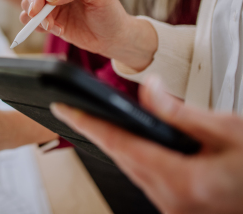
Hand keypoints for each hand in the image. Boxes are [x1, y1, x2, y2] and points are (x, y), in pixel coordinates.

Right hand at [20, 0, 156, 70]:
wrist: (113, 37)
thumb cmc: (110, 13)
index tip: (37, 10)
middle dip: (34, 8)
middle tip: (47, 23)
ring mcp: (52, 2)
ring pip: (28, 5)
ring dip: (36, 19)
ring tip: (56, 28)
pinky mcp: (49, 17)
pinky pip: (31, 20)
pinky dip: (37, 27)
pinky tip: (56, 30)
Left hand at [51, 76, 242, 213]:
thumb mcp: (229, 129)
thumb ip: (181, 112)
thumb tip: (150, 90)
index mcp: (184, 182)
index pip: (122, 145)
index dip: (88, 124)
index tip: (64, 108)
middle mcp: (174, 202)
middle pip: (123, 160)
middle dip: (97, 133)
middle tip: (73, 109)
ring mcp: (177, 210)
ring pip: (133, 172)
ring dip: (116, 146)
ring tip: (93, 120)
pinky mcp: (182, 209)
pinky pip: (148, 181)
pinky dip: (135, 159)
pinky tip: (129, 143)